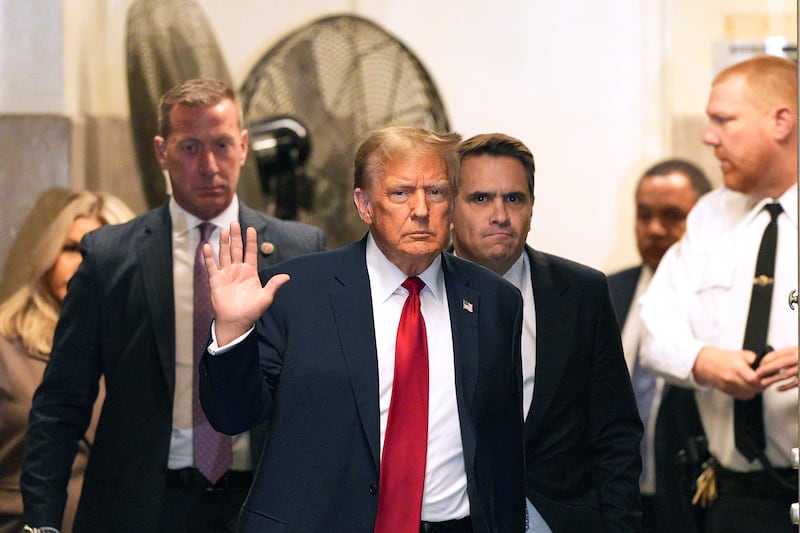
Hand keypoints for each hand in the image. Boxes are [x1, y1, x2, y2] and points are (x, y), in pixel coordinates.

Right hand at [204, 222, 289, 345]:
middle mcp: (238, 271)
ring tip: (223, 230)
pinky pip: (212, 266)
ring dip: (223, 243)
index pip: (250, 252)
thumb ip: (274, 285)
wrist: (236, 322)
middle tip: (234, 223)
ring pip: (224, 254)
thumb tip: (287, 276)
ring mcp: (226, 275)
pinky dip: (208, 256)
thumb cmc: (252, 311)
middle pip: (236, 249)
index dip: (251, 241)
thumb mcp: (266, 297)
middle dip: (235, 237)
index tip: (250, 228)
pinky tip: (207, 245)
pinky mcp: (215, 281)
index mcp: (250, 272)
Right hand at [692, 346, 762, 399]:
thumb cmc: (721, 357)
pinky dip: (746, 393)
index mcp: (737, 366)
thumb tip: (767, 364)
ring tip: (755, 384)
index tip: (766, 377)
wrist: (704, 362)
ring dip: (754, 391)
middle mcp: (732, 377)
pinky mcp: (725, 390)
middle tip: (764, 381)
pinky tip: (747, 387)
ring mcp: (728, 385)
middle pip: (753, 388)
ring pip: (748, 394)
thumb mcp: (740, 353)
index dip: (763, 379)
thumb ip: (754, 359)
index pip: (754, 379)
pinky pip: (741, 396)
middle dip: (761, 386)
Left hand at [755, 345, 798, 391]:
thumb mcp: (797, 352)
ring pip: (785, 375)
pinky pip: (794, 383)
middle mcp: (798, 359)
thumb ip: (789, 354)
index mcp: (796, 350)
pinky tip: (778, 389)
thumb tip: (773, 359)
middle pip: (778, 364)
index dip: (765, 360)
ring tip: (763, 382)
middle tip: (757, 374)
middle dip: (765, 369)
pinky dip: (785, 387)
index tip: (759, 364)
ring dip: (772, 379)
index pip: (777, 354)